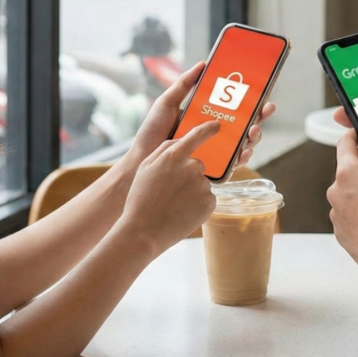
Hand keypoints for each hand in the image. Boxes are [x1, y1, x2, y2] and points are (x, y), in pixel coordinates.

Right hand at [117, 120, 220, 256]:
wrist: (144, 231)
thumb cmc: (141, 198)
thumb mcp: (146, 167)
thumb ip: (165, 149)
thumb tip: (181, 141)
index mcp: (175, 156)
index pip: (198, 135)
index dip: (209, 128)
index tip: (216, 125)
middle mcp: (193, 167)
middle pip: (197, 165)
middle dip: (187, 175)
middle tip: (170, 191)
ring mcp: (203, 185)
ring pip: (201, 183)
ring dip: (191, 190)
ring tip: (173, 204)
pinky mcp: (210, 203)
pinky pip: (206, 198)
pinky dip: (197, 204)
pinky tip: (182, 212)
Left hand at [124, 61, 275, 170]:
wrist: (141, 160)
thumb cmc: (152, 133)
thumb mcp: (167, 102)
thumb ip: (184, 84)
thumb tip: (203, 64)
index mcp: (206, 116)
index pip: (233, 106)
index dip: (250, 98)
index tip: (262, 89)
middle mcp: (214, 133)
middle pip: (244, 124)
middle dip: (260, 116)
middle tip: (266, 109)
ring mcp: (215, 151)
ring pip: (243, 143)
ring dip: (254, 136)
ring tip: (254, 130)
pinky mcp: (213, 168)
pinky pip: (233, 163)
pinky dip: (242, 157)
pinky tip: (243, 151)